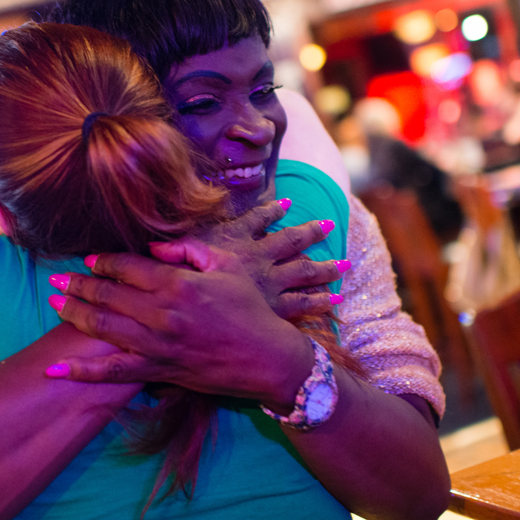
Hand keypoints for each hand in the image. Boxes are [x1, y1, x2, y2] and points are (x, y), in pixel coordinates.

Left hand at [46, 253, 315, 408]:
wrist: (269, 359)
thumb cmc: (251, 309)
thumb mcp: (226, 265)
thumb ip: (188, 250)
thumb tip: (153, 249)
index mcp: (179, 283)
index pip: (128, 266)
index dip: (104, 261)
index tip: (90, 259)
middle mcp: (163, 313)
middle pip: (108, 294)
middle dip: (78, 284)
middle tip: (56, 278)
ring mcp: (158, 345)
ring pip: (104, 327)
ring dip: (74, 314)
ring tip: (52, 303)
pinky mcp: (159, 371)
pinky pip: (113, 372)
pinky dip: (82, 371)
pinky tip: (56, 368)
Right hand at [150, 198, 348, 319]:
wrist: (197, 316)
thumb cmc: (184, 284)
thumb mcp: (178, 254)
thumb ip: (178, 244)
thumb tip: (174, 229)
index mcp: (238, 242)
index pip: (259, 220)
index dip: (273, 211)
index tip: (288, 203)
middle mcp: (259, 259)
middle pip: (291, 241)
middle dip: (311, 232)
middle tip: (330, 223)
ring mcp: (270, 285)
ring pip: (304, 271)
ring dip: (325, 267)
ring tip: (346, 264)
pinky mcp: (275, 309)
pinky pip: (303, 303)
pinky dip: (320, 300)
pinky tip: (336, 299)